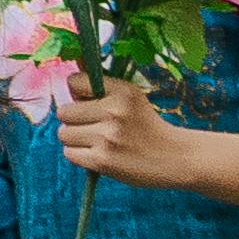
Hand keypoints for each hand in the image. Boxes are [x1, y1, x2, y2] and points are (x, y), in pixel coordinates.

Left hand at [51, 78, 238, 192]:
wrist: (174, 157)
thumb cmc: (147, 126)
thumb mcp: (132, 98)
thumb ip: (102, 88)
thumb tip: (70, 78)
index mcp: (121, 91)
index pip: (74, 82)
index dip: (76, 95)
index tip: (88, 104)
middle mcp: (114, 111)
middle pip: (64, 112)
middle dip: (73, 120)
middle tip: (92, 127)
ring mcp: (108, 137)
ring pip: (64, 134)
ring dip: (75, 140)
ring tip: (96, 142)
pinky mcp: (103, 161)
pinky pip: (70, 154)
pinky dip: (79, 155)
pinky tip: (97, 154)